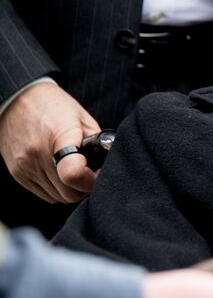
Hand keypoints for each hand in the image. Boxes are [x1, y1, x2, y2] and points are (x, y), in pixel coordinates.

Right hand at [0, 82, 99, 202]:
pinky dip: (57, 189)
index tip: (99, 173)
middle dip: (85, 187)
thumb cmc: (54, 106)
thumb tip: (109, 163)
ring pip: (58, 197)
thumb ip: (96, 142)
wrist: (17, 100)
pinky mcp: (18, 173)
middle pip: (69, 193)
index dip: (91, 180)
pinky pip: (45, 194)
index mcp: (59, 136)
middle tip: (91, 173)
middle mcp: (38, 154)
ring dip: (71, 189)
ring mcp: (26, 165)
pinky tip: (60, 172)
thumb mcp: (81, 118)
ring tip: (75, 170)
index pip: (73, 173)